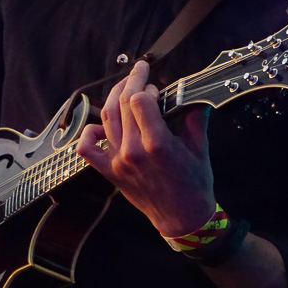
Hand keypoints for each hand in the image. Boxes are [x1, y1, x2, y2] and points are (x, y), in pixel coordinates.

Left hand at [76, 61, 215, 237]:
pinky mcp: (109, 171)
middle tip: (140, 70)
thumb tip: (197, 93)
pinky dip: (89, 132)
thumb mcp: (200, 147)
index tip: (156, 87)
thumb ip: (195, 117)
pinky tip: (101, 125)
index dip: (147, 88)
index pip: (139, 101)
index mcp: (157, 145)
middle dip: (132, 80)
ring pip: (106, 118)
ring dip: (114, 97)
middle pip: (122, 103)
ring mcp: (118, 162)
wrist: (182, 217)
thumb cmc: (194, 184)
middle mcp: (133, 152)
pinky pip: (87, 148)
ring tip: (124, 87)